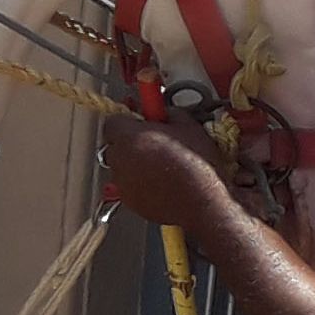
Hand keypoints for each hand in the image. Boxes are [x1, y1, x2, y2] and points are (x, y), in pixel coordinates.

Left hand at [99, 114, 237, 232]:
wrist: (202, 201)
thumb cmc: (196, 166)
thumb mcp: (189, 126)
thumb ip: (169, 114)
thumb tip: (166, 113)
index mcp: (129, 137)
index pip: (113, 121)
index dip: (129, 121)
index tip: (141, 122)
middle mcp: (120, 160)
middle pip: (115, 145)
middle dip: (131, 142)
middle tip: (153, 142)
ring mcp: (122, 183)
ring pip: (121, 167)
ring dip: (135, 163)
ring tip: (160, 164)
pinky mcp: (130, 201)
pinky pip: (129, 186)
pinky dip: (140, 183)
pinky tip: (161, 180)